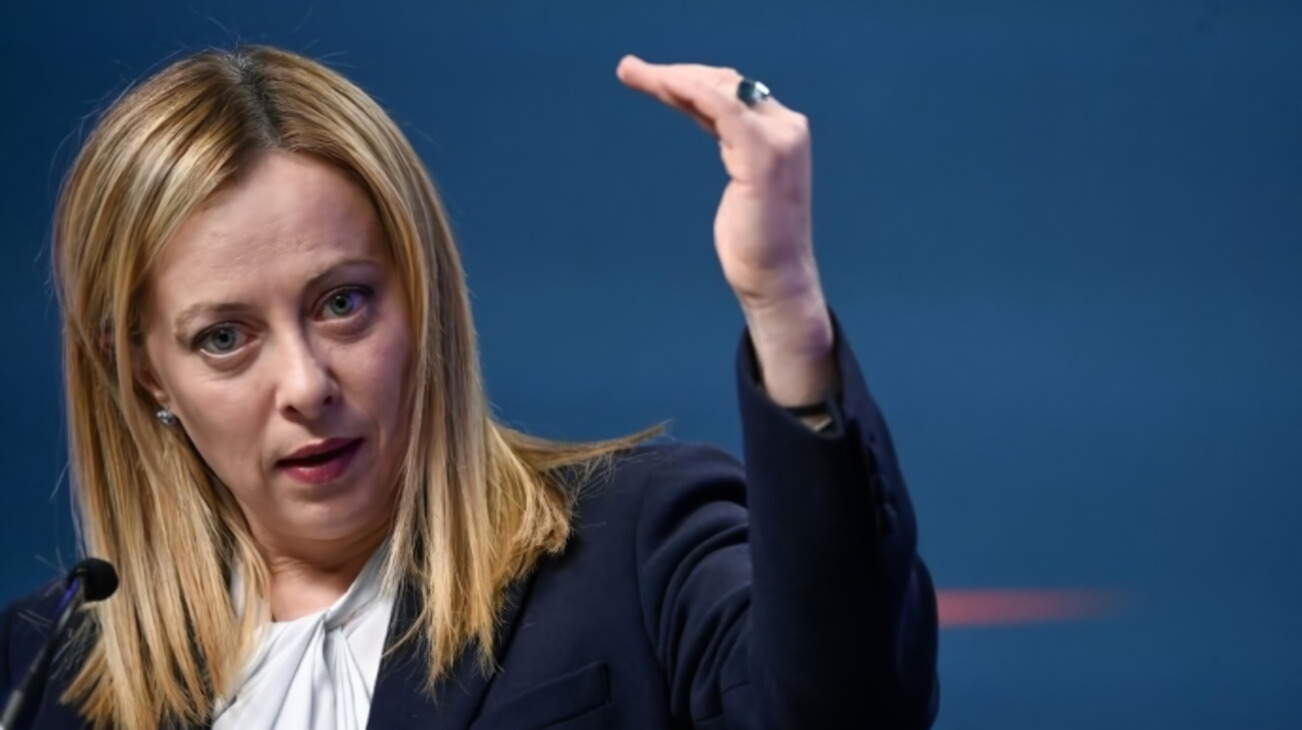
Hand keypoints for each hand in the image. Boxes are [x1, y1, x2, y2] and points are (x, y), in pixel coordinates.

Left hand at [617, 55, 836, 406]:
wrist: (775, 279)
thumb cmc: (755, 241)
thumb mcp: (740, 180)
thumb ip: (730, 144)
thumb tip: (705, 118)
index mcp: (781, 131)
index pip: (731, 91)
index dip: (689, 79)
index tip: (651, 77)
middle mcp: (786, 127)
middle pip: (723, 84)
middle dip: (675, 74)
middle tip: (631, 69)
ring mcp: (778, 139)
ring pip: (718, 91)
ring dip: (672, 78)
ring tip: (632, 71)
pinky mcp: (764, 155)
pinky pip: (722, 109)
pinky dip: (691, 91)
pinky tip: (662, 84)